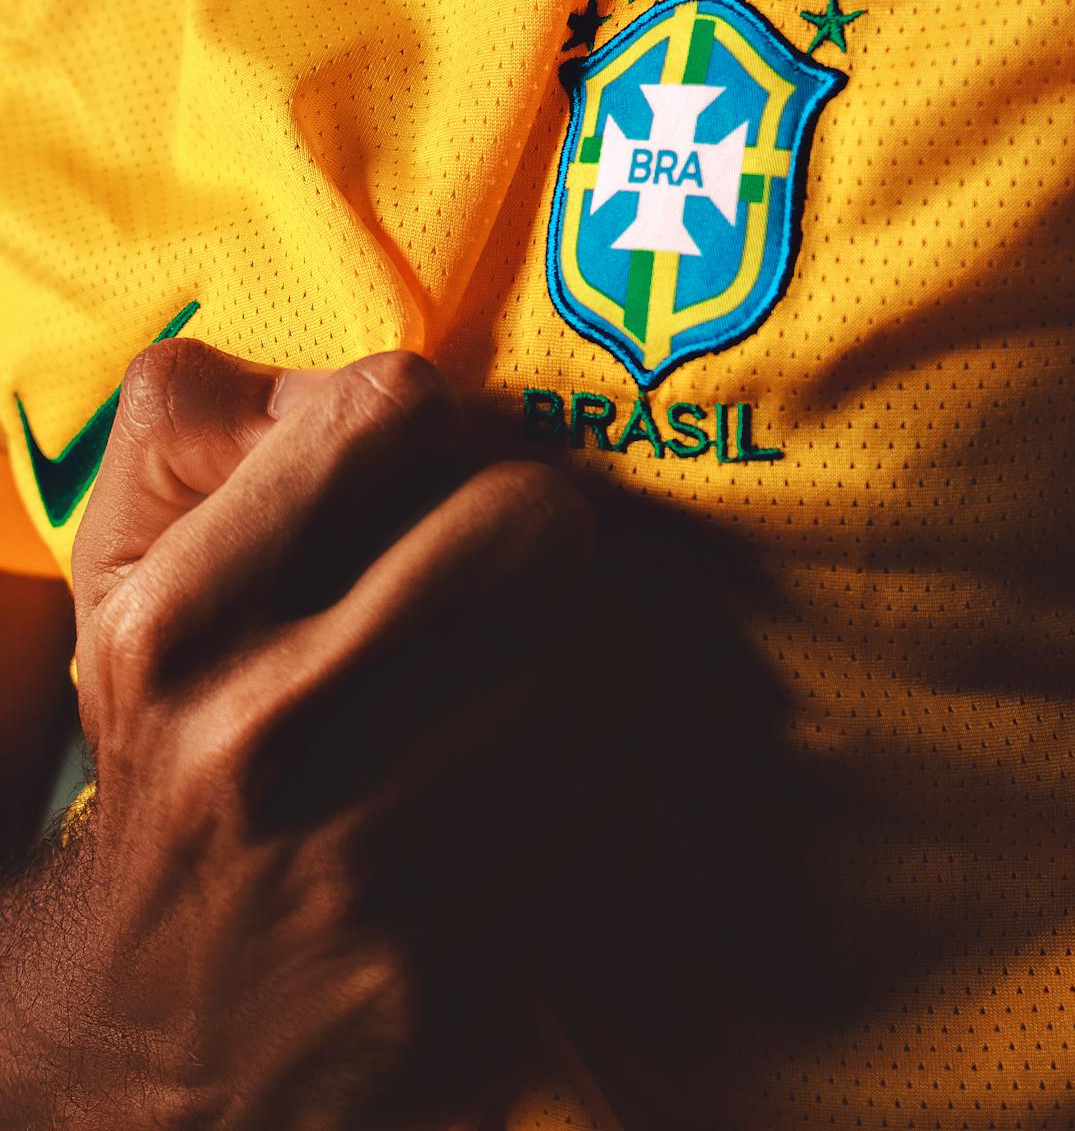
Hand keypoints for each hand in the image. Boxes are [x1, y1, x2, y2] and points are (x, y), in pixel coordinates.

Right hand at [5, 337, 594, 1130]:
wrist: (161, 1023)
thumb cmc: (175, 748)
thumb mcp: (126, 577)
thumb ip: (201, 421)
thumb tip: (357, 376)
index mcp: (180, 621)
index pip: (392, 410)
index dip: (435, 420)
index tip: (424, 473)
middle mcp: (268, 735)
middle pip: (535, 521)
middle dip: (536, 525)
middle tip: (504, 565)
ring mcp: (375, 860)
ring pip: (601, 651)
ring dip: (582, 645)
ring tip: (520, 669)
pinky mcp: (468, 960)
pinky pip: (622, 788)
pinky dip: (603, 770)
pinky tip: (537, 781)